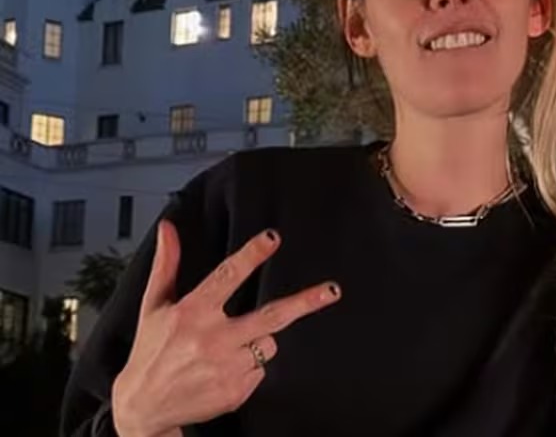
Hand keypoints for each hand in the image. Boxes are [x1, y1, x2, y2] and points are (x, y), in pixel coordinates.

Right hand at [111, 221, 340, 436]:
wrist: (143, 407)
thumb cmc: (151, 352)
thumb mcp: (153, 307)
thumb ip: (167, 265)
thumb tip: (168, 228)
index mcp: (191, 313)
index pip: (227, 276)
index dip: (252, 255)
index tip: (272, 238)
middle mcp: (211, 339)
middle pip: (270, 316)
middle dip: (305, 302)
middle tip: (332, 291)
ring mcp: (226, 367)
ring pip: (268, 342)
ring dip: (258, 340)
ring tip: (225, 348)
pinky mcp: (236, 390)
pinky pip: (260, 368)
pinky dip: (249, 366)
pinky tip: (223, 370)